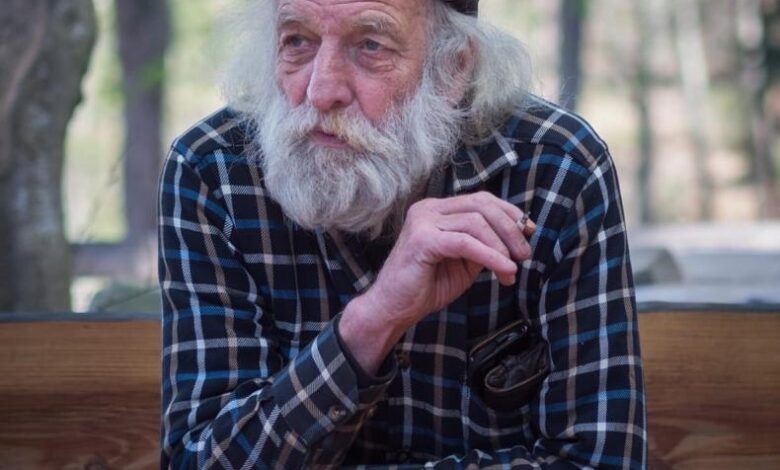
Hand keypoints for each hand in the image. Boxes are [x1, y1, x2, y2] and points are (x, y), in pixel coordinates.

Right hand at [340, 192, 534, 373]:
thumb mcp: (463, 262)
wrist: (393, 308)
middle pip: (481, 206)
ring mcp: (423, 221)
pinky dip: (490, 257)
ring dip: (501, 247)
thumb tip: (517, 239)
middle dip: (509, 229)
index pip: (480, 199)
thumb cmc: (425, 286)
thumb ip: (483, 245)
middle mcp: (428, 209)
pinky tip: (504, 271)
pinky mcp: (422, 240)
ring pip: (476, 223)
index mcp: (437, 209)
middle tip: (524, 254)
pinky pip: (466, 243)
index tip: (528, 230)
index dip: (508, 212)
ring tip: (512, 269)